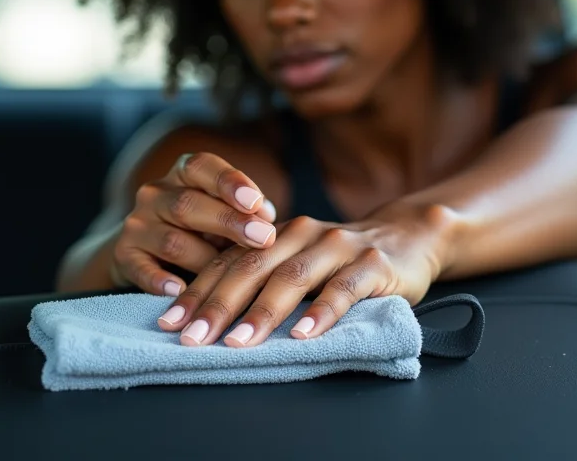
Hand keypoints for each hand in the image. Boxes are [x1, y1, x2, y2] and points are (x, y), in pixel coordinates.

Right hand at [111, 152, 276, 295]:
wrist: (144, 249)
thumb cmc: (201, 228)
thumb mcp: (222, 211)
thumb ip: (244, 210)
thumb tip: (268, 217)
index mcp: (184, 174)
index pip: (202, 166)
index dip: (229, 182)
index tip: (255, 201)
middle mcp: (156, 193)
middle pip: (190, 204)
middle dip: (229, 222)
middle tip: (264, 238)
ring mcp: (137, 224)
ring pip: (172, 240)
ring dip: (205, 258)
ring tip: (234, 275)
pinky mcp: (123, 255)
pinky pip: (140, 269)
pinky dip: (159, 281)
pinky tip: (180, 290)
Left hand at [156, 204, 453, 346]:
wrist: (407, 236)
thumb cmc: (344, 258)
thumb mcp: (302, 260)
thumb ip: (267, 275)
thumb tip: (210, 315)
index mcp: (281, 234)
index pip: (231, 260)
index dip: (199, 290)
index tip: (169, 322)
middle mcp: (304, 233)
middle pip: (254, 267)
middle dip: (219, 303)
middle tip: (192, 338)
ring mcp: (339, 246)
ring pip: (294, 277)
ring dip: (264, 311)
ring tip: (238, 341)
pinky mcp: (372, 264)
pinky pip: (345, 288)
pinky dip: (322, 310)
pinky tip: (304, 334)